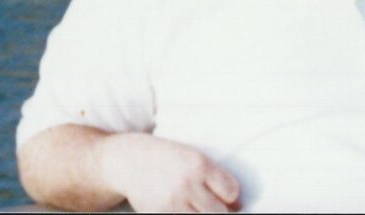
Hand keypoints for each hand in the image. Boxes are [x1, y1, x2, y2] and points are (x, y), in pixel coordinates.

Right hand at [98, 133, 240, 212]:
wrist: (127, 161)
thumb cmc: (163, 157)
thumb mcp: (189, 156)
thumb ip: (212, 177)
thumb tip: (237, 206)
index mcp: (198, 163)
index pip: (231, 191)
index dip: (230, 196)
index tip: (224, 195)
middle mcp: (187, 183)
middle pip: (220, 212)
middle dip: (219, 210)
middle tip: (207, 203)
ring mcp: (173, 202)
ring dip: (202, 214)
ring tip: (193, 206)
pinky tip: (180, 208)